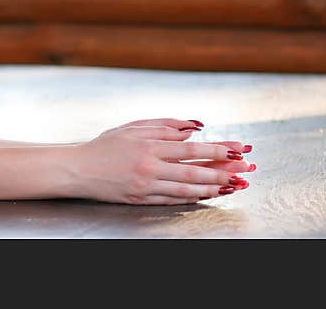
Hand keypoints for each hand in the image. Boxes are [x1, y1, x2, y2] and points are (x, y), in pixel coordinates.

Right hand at [71, 118, 253, 204]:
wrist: (78, 169)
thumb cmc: (105, 146)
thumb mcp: (132, 127)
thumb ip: (165, 126)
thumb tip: (195, 128)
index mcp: (147, 145)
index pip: (190, 148)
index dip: (217, 149)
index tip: (238, 149)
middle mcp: (149, 166)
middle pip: (194, 170)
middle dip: (224, 170)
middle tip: (247, 170)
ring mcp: (146, 185)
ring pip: (188, 188)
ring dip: (214, 187)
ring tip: (236, 186)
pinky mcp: (142, 199)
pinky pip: (174, 200)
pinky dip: (194, 197)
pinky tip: (209, 194)